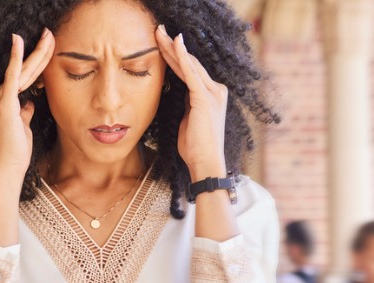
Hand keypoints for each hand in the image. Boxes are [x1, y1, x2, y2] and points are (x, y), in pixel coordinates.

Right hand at [0, 29, 54, 189]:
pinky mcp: (3, 103)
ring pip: (24, 73)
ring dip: (38, 54)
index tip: (46, 47)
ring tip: (49, 37)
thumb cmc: (15, 153)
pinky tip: (19, 41)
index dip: (35, 61)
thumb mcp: (22, 128)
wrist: (6, 170)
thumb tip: (29, 103)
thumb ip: (23, 112)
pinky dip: (16, 58)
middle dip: (38, 52)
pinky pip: (12, 76)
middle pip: (22, 70)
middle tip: (50, 34)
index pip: (21, 77)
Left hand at [154, 25, 228, 178]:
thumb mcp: (189, 120)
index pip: (191, 70)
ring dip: (172, 47)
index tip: (162, 43)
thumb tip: (182, 96)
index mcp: (212, 95)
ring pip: (188, 64)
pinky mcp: (204, 98)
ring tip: (158, 32)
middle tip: (157, 29)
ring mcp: (212, 93)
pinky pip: (191, 73)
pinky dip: (182, 56)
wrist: (205, 163)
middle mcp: (215, 90)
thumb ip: (188, 105)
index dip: (176, 55)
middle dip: (171, 46)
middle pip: (189, 62)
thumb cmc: (195, 147)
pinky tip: (174, 43)